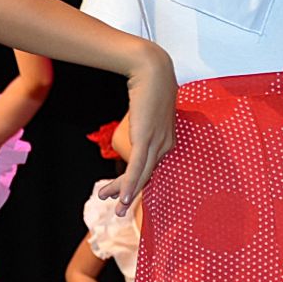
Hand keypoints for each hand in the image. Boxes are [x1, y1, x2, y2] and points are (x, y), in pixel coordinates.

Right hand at [100, 43, 174, 210]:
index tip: (125, 196)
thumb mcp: (147, 111)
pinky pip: (138, 167)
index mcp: (167, 142)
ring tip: (115, 208)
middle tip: (119, 210)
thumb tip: (135, 126)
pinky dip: (131, 184)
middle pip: (146, 177)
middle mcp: (166, 146)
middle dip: (131, 195)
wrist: (152, 70)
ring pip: (142, 176)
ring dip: (127, 194)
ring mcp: (158, 143)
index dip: (138, 185)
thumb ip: (143, 123)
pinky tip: (123, 197)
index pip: (151, 169)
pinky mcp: (147, 139)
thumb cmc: (150, 86)